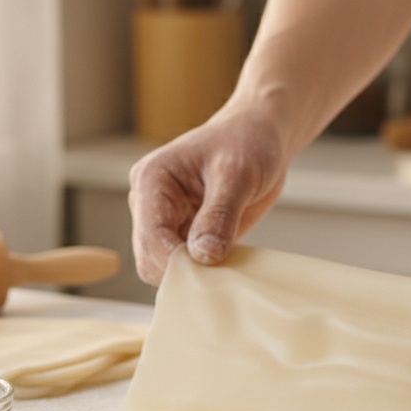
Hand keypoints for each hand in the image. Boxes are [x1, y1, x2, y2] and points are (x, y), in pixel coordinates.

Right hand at [128, 108, 288, 285]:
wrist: (260, 137)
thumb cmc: (247, 142)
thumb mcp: (238, 175)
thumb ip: (219, 216)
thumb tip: (203, 256)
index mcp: (152, 180)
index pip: (151, 236)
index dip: (176, 261)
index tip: (210, 270)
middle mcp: (150, 203)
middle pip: (150, 259)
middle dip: (184, 270)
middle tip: (223, 269)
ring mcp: (165, 220)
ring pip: (164, 267)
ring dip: (195, 273)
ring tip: (228, 263)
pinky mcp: (183, 233)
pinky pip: (185, 265)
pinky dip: (204, 272)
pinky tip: (227, 263)